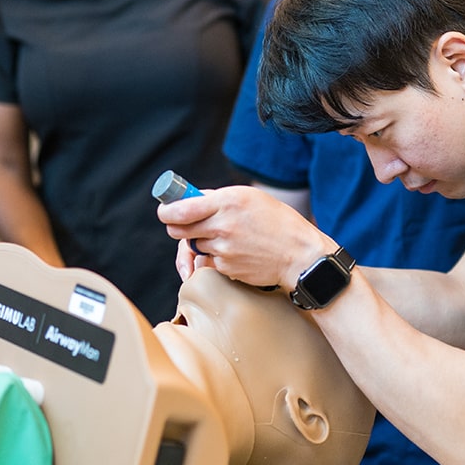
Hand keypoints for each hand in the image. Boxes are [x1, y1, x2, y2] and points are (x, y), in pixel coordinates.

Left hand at [156, 184, 333, 288]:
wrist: (299, 255)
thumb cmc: (277, 222)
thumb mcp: (249, 197)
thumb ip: (217, 198)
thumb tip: (190, 199)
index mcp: (227, 201)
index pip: (180, 208)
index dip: (166, 211)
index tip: (165, 211)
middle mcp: (222, 225)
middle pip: (178, 229)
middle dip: (177, 226)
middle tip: (186, 223)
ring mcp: (223, 248)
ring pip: (194, 244)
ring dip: (201, 241)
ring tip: (226, 236)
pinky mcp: (226, 267)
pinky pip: (208, 260)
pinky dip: (215, 256)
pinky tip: (236, 250)